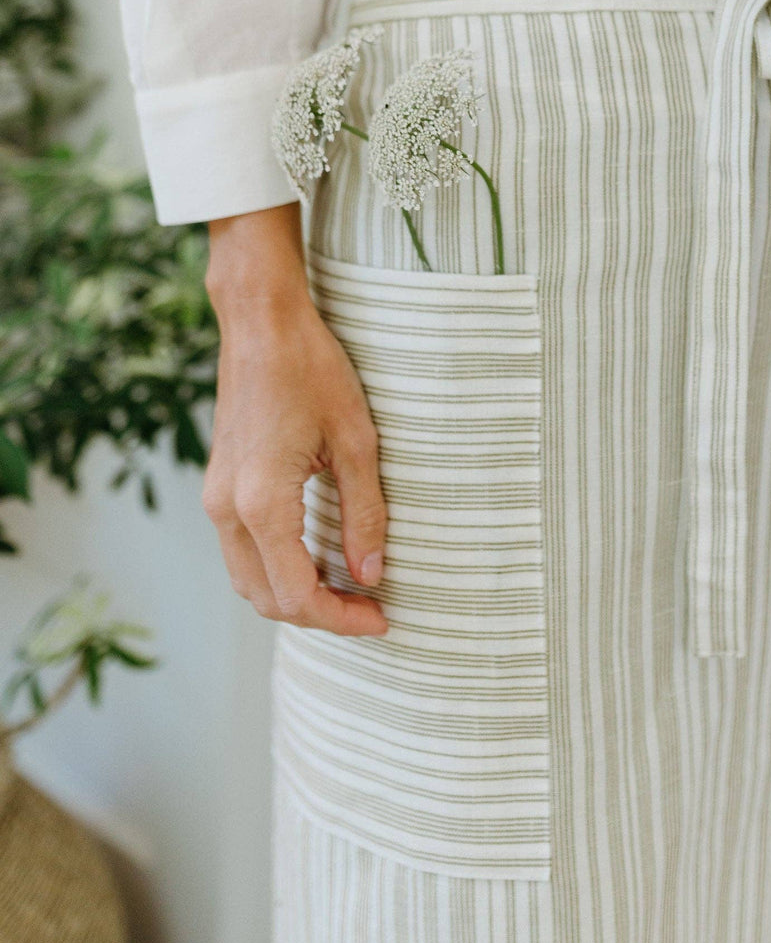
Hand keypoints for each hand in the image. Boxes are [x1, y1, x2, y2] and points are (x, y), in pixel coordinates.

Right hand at [202, 204, 388, 636]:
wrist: (261, 323)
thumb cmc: (312, 370)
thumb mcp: (355, 442)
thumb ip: (364, 513)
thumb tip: (373, 573)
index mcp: (262, 503)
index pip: (297, 594)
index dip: (341, 619)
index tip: (382, 619)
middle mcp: (227, 509)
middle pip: (266, 599)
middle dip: (319, 615)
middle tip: (371, 609)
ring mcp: (215, 498)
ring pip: (248, 580)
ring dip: (294, 596)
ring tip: (349, 589)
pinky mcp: (217, 486)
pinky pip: (241, 552)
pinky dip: (276, 570)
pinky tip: (317, 558)